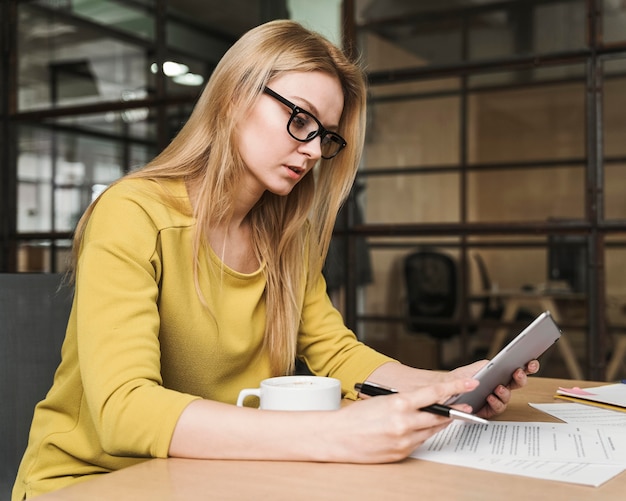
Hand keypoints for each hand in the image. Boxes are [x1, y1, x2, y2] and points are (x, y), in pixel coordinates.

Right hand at [335, 377, 478, 462]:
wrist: (336, 436)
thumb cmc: (355, 415)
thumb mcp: (382, 399)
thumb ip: (405, 400)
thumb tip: (426, 401)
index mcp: (399, 403)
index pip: (434, 394)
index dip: (455, 388)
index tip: (469, 384)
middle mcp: (404, 422)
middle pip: (439, 416)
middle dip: (453, 411)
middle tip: (465, 407)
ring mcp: (404, 440)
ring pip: (431, 431)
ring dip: (438, 424)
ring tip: (443, 418)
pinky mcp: (401, 453)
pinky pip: (419, 443)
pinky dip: (422, 435)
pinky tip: (419, 430)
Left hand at [447, 359, 539, 417]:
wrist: (445, 395)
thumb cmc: (457, 380)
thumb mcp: (467, 371)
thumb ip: (481, 368)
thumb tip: (488, 369)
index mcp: (496, 373)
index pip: (516, 368)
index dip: (527, 366)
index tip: (530, 361)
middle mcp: (498, 385)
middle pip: (516, 382)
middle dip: (521, 378)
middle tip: (517, 373)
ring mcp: (495, 398)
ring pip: (507, 396)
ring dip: (505, 392)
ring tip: (498, 387)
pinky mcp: (489, 409)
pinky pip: (497, 407)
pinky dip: (495, 402)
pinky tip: (490, 397)